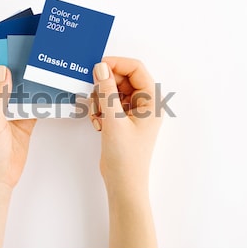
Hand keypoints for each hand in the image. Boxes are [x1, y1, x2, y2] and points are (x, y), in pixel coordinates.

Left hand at [0, 66, 35, 247]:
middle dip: (16, 69)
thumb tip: (4, 70)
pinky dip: (40, 101)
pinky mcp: (23, 126)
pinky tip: (49, 90)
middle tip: (30, 52)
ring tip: (42, 66)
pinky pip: (32, 109)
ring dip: (29, 84)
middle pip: (6, 82)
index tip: (6, 45)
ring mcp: (10, 116)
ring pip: (20, 94)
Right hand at [90, 57, 161, 247]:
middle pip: (122, 79)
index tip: (96, 67)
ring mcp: (134, 112)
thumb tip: (100, 67)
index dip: (116, 64)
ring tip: (98, 117)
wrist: (123, 182)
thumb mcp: (114, 119)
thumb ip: (106, 90)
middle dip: (105, 86)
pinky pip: (110, 104)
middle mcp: (145, 103)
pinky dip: (100, 110)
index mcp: (152, 100)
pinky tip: (98, 124)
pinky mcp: (122, 120)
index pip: (136, 68)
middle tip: (94, 98)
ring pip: (113, 91)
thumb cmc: (125, 155)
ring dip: (101, 100)